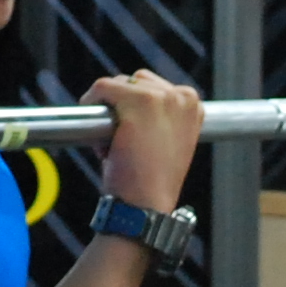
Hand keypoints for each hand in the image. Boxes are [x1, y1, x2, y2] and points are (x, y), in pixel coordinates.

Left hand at [88, 68, 204, 214]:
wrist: (147, 205)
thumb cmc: (151, 180)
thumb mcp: (167, 142)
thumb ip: (159, 118)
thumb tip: (125, 102)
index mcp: (193, 105)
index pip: (155, 88)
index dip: (135, 107)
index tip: (129, 130)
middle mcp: (183, 97)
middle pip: (137, 82)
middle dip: (123, 104)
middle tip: (120, 138)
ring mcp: (162, 97)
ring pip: (120, 83)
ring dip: (110, 106)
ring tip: (114, 139)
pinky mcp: (139, 102)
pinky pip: (103, 87)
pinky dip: (92, 100)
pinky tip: (92, 120)